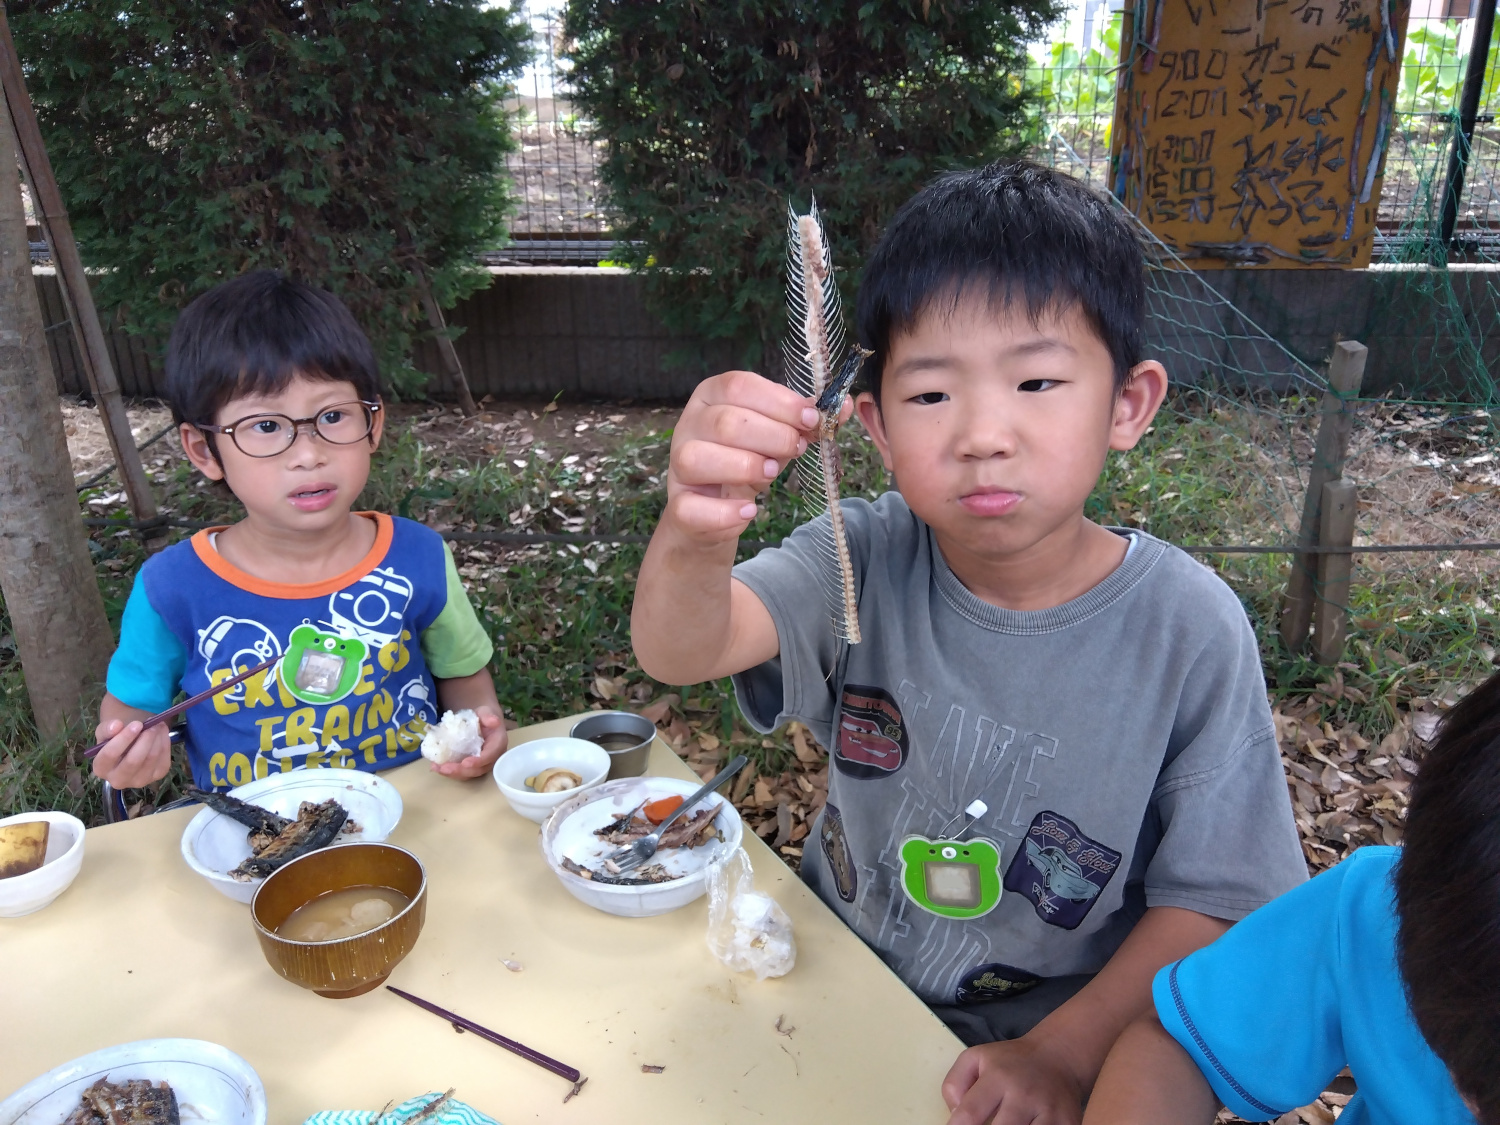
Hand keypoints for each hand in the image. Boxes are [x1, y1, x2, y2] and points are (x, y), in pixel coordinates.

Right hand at [90, 719, 172, 789]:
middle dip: (145, 739)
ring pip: (151, 758)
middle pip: (133, 760)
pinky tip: (161, 732)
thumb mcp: (106, 732)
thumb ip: (107, 728)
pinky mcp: (157, 775)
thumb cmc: (114, 739)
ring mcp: (139, 780)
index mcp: (101, 769)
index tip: (136, 724)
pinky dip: (165, 742)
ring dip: (157, 738)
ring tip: (157, 724)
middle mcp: (118, 780)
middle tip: (151, 724)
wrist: (130, 746)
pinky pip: (163, 758)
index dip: (124, 738)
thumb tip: (116, 725)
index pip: (110, 755)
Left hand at [432, 704, 506, 779]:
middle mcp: (492, 757)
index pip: (491, 755)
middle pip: (479, 769)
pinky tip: (436, 767)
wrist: (481, 723)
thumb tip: (494, 721)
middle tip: (445, 768)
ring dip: (453, 773)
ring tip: (437, 768)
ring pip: (469, 774)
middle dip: (461, 771)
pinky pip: (462, 772)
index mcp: (498, 744)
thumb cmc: (484, 717)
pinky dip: (449, 771)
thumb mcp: (486, 712)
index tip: (465, 763)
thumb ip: (488, 716)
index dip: (479, 761)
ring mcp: (481, 764)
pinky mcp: (471, 766)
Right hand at [665, 370, 828, 543]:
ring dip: (744, 467)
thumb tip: (843, 406)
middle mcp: (689, 425)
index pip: (738, 386)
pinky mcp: (678, 505)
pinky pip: (690, 507)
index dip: (779, 401)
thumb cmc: (747, 459)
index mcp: (712, 396)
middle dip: (771, 436)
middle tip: (796, 449)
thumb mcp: (778, 436)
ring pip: (697, 458)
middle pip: (724, 422)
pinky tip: (748, 512)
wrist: (715, 510)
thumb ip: (806, 421)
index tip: (811, 417)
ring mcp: (678, 466)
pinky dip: (724, 513)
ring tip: (771, 474)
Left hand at [942, 1037, 1084, 1124]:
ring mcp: (1049, 1112)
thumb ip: (955, 1084)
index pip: (970, 1114)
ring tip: (1004, 1124)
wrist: (1057, 1057)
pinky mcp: (1068, 1123)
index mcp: (998, 1077)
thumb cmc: (1010, 1062)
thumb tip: (955, 1115)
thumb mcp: (975, 1058)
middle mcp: (1024, 1095)